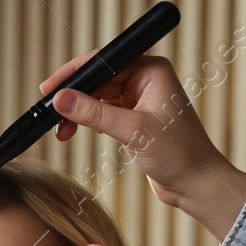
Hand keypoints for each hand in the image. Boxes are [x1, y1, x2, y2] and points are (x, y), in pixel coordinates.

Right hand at [38, 53, 245, 240]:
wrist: (195, 184)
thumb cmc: (179, 153)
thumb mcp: (133, 131)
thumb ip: (95, 114)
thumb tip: (61, 99)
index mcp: (151, 71)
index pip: (105, 62)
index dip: (75, 73)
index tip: (50, 87)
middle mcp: (144, 80)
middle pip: (98, 79)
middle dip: (73, 95)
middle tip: (49, 111)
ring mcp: (138, 100)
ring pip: (97, 97)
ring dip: (77, 112)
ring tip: (60, 129)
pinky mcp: (132, 119)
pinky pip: (101, 113)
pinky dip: (86, 122)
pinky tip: (71, 131)